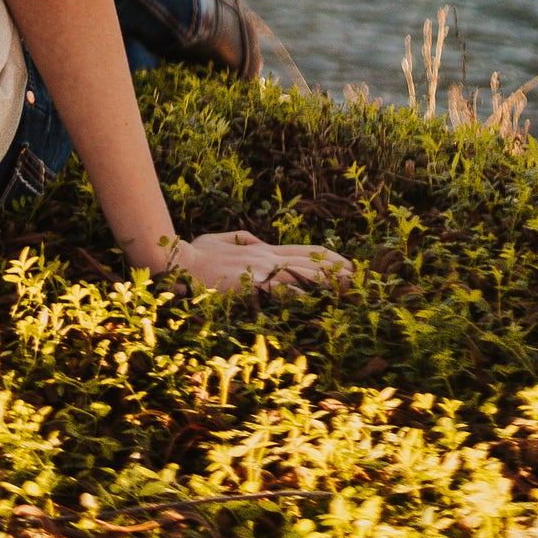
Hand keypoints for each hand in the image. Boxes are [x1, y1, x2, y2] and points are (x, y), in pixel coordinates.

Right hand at [169, 230, 352, 294]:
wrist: (178, 264)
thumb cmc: (194, 255)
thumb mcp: (219, 241)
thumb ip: (240, 240)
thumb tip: (258, 243)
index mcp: (260, 251)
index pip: (302, 252)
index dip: (326, 257)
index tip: (347, 263)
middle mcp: (265, 257)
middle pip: (308, 262)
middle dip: (336, 269)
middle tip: (359, 277)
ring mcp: (259, 270)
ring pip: (301, 273)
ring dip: (327, 280)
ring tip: (349, 285)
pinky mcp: (250, 283)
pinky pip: (282, 288)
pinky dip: (302, 292)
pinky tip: (319, 297)